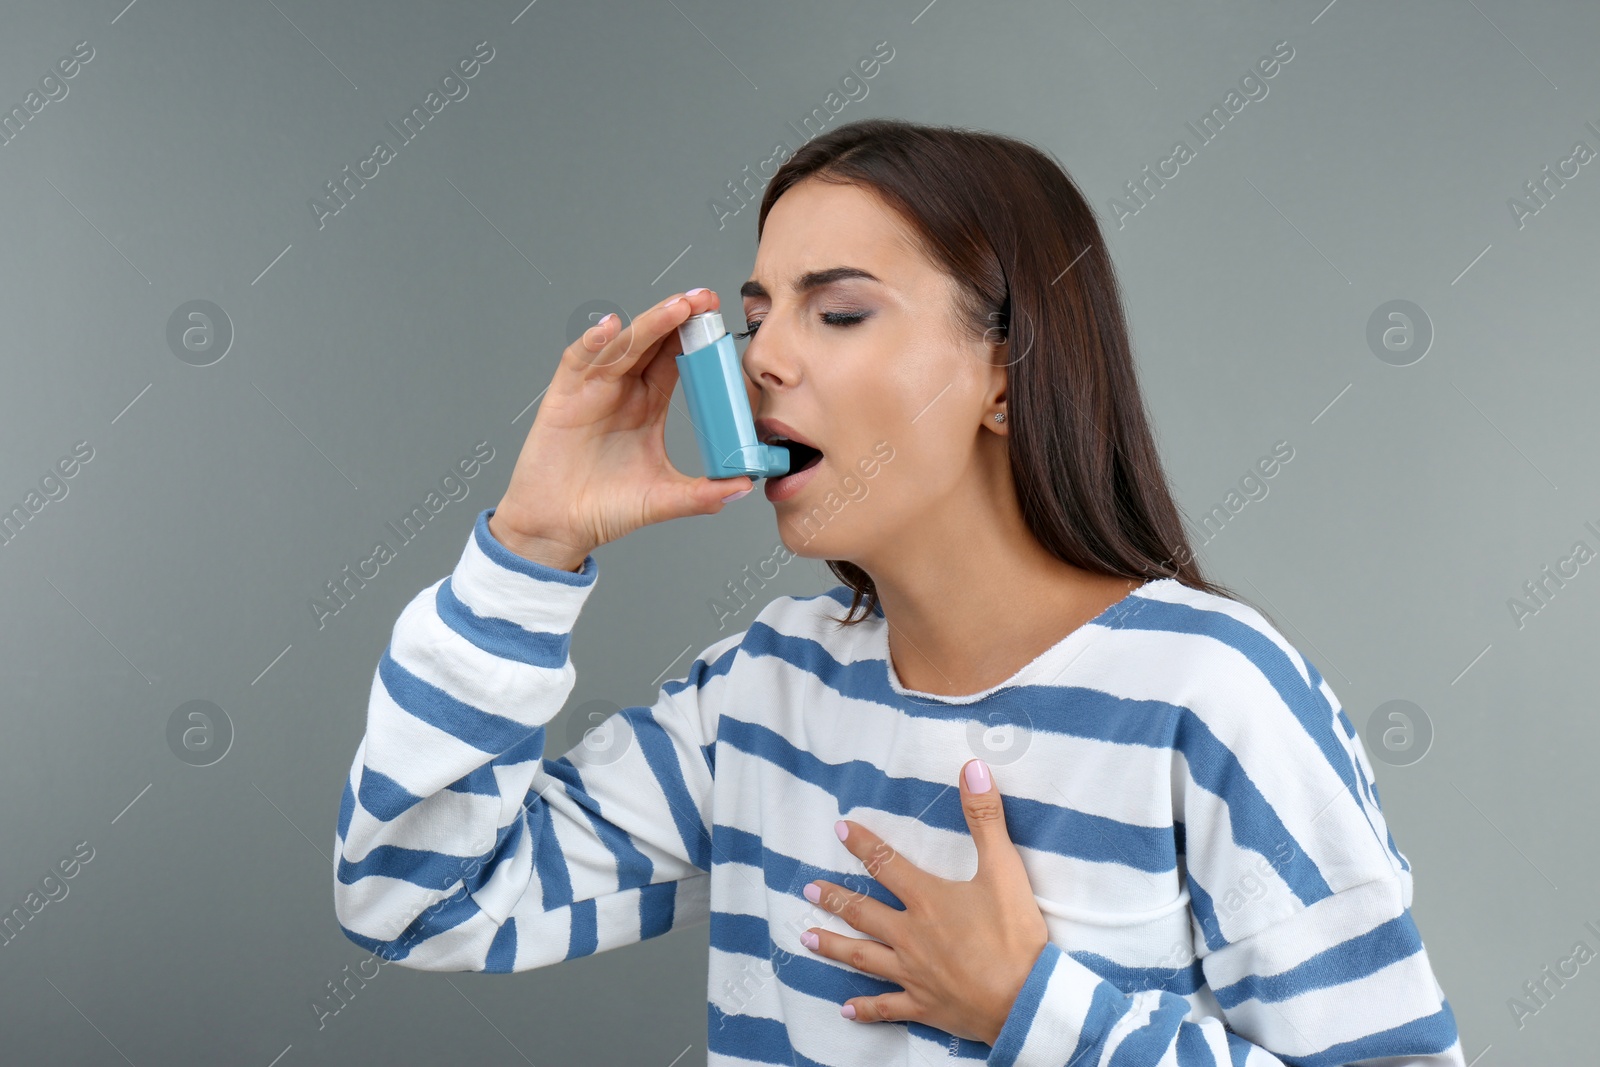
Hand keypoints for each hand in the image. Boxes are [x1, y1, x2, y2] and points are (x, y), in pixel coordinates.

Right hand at [488, 287, 754, 569]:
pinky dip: (592, 342)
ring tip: (676, 308)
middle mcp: (622, 390)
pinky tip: (610, 328)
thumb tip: (745, 486)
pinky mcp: (563, 397)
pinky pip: (577, 361)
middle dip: (677, 316)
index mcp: (647, 404)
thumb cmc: (604, 508)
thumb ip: (702, 493)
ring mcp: (592, 390)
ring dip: (648, 324)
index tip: (721, 321)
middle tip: (706, 300)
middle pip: (652, 341)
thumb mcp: (662, 499)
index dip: (696, 338)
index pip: (675, 359)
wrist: (559, 526)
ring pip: (622, 345)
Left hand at [798, 759, 1050, 1045]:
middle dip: (835, 899)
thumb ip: (986, 818)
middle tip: (809, 890)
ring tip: (807, 938)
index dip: (862, 843)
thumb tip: (973, 768)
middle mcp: (910, 935)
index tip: (840, 828)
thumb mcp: (1005, 869)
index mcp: (927, 900)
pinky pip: (886, 1007)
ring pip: (863, 958)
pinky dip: (865, 1008)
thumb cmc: (1015, 936)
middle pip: (863, 913)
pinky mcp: (923, 1005)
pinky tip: (846, 1008)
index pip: (886, 863)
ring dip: (833, 946)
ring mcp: (912, 973)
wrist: (1026, 999)